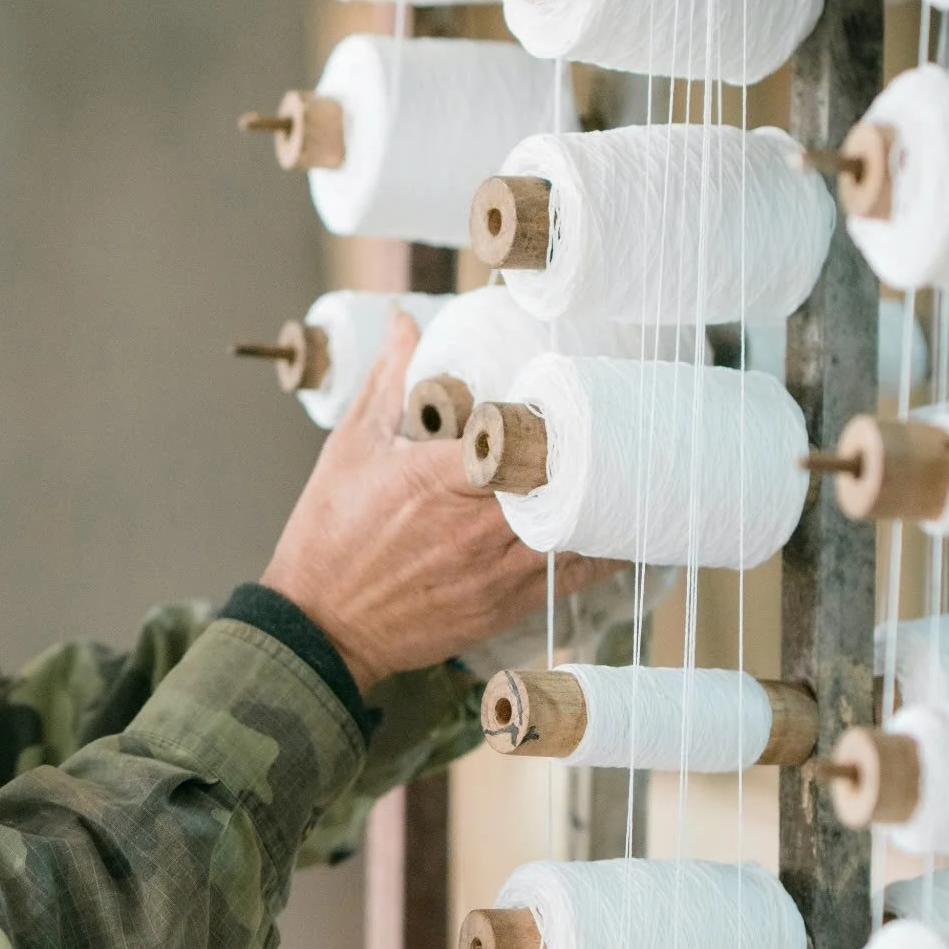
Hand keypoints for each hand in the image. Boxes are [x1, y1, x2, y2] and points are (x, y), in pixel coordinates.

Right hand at [260, 314, 620, 688]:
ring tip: (627, 474)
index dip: (551, 420)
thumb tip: (405, 323)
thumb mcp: (351, 447)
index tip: (565, 402)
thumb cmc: (329, 536)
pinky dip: (599, 552)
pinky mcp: (504, 605)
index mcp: (437, 478)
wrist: (321, 625)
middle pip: (561, 482)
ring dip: (604, 503)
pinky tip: (617, 529)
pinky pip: (572, 576)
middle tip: (611, 430)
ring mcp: (494, 570)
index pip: (520, 439)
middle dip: (587, 456)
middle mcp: (473, 526)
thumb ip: (390, 382)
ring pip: (578, 531)